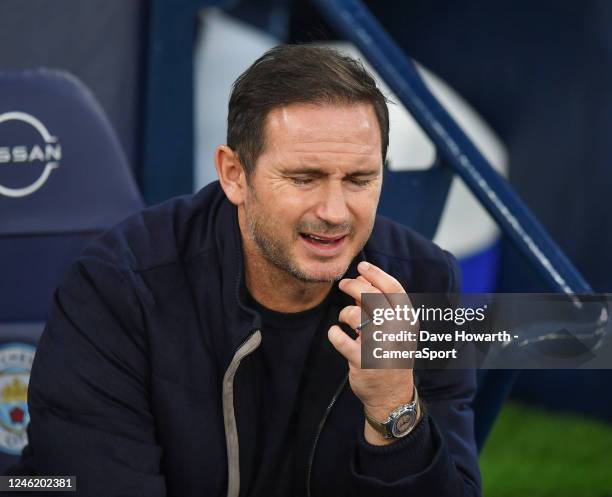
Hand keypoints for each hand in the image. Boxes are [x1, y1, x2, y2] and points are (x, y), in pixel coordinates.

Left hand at [328, 261, 415, 444]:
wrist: (391, 394)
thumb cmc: (390, 352)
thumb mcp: (392, 328)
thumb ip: (377, 304)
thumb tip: (359, 279)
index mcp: (407, 320)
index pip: (393, 288)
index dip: (375, 274)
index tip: (361, 267)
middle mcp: (397, 331)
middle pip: (370, 297)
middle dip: (353, 286)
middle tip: (343, 284)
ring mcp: (380, 346)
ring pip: (353, 315)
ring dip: (345, 313)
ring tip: (345, 319)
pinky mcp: (362, 361)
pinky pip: (339, 338)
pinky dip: (334, 334)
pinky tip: (337, 335)